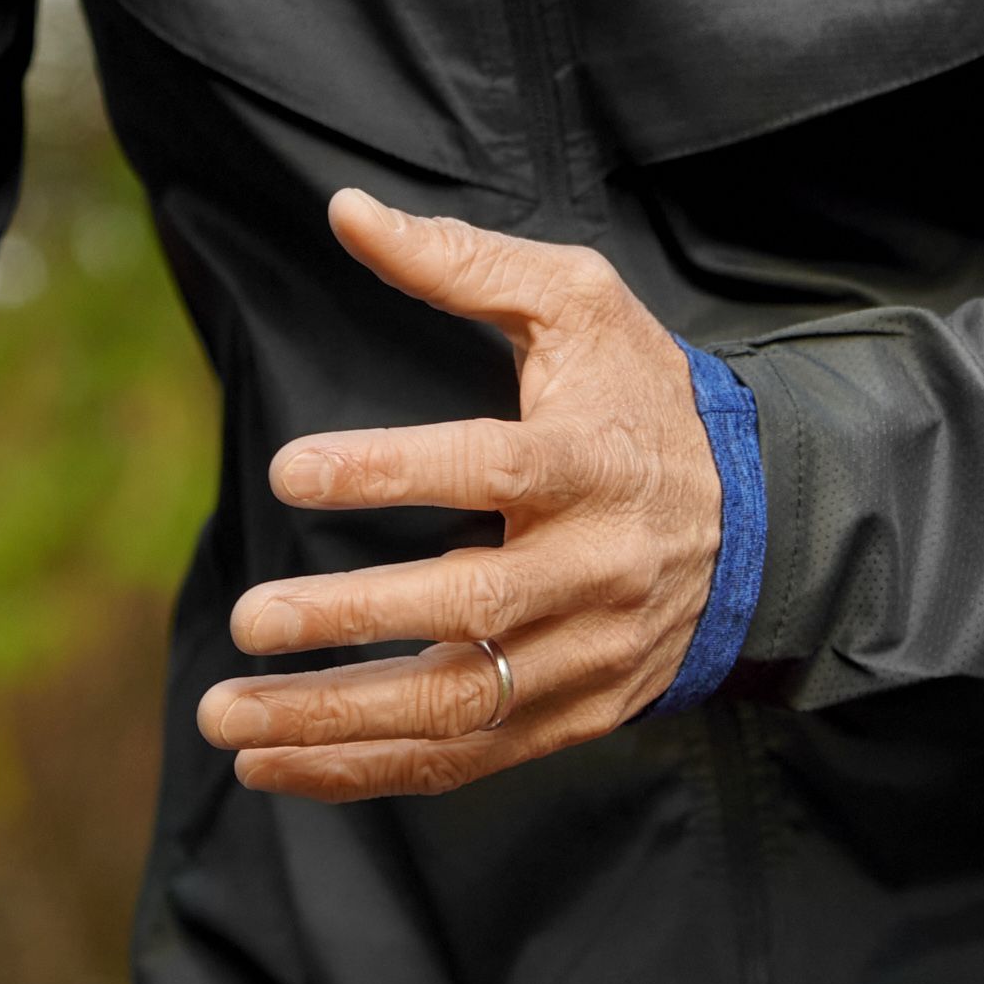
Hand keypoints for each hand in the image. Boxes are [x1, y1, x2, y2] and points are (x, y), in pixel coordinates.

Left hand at [195, 189, 723, 803]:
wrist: (759, 518)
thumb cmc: (641, 393)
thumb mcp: (576, 304)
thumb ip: (460, 261)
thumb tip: (346, 211)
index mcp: (592, 460)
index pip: (488, 468)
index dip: (386, 469)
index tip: (285, 469)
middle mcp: (593, 569)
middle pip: (470, 610)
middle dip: (352, 620)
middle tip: (247, 618)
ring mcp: (585, 656)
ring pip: (457, 708)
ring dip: (334, 723)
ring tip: (224, 714)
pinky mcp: (574, 714)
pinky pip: (464, 760)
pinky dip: (366, 771)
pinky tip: (275, 762)